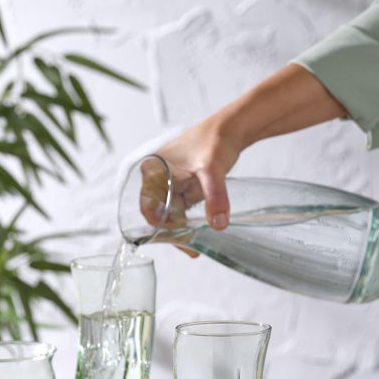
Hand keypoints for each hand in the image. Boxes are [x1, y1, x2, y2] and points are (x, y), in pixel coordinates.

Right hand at [150, 64, 346, 239]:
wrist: (231, 128)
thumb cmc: (216, 140)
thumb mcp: (213, 170)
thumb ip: (215, 196)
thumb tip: (218, 225)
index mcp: (153, 169)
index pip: (147, 205)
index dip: (158, 225)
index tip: (175, 239)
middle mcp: (157, 176)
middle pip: (157, 212)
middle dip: (171, 233)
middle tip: (190, 249)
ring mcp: (170, 182)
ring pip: (169, 214)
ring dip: (180, 230)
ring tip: (194, 248)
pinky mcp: (184, 186)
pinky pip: (181, 210)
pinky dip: (188, 223)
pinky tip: (197, 236)